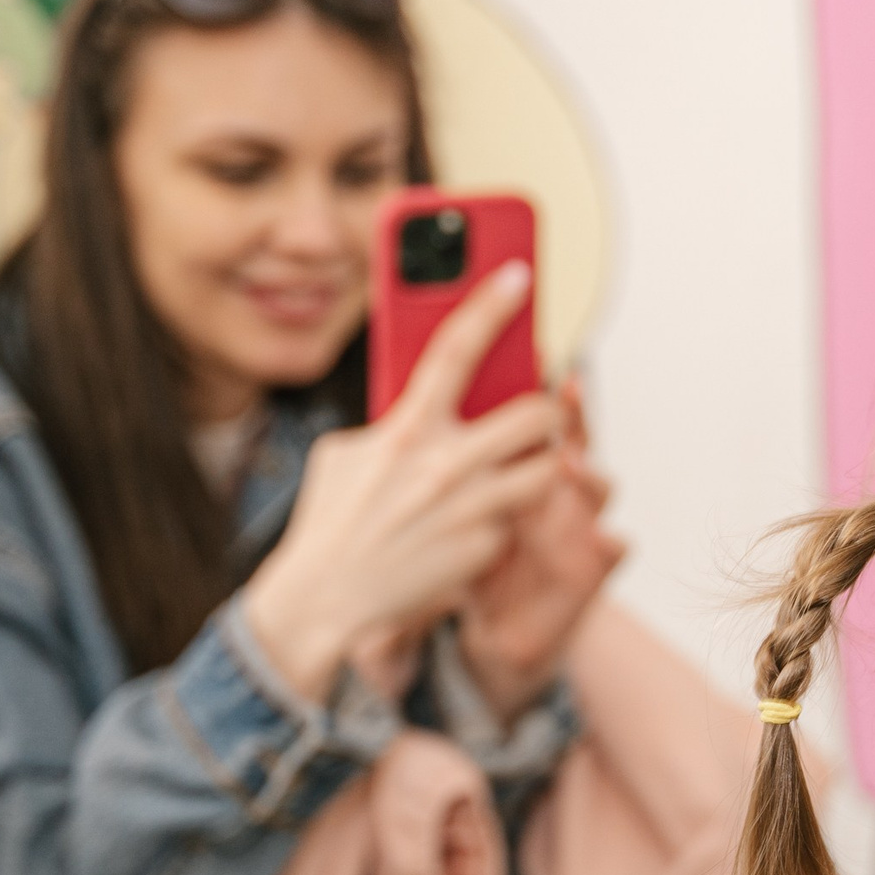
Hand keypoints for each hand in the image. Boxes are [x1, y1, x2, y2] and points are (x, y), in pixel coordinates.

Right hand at [241, 263, 563, 702]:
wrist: (325, 601)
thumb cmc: (333, 523)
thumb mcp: (345, 456)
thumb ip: (391, 424)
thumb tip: (424, 401)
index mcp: (406, 430)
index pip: (454, 349)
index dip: (489, 305)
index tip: (518, 274)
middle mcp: (446, 465)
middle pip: (535, 416)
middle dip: (549, 411)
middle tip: (540, 411)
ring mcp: (471, 510)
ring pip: (546, 469)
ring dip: (542, 464)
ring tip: (520, 465)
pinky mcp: (485, 549)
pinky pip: (518, 519)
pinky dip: (508, 518)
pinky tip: (475, 527)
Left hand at [458, 379, 627, 725]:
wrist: (494, 629)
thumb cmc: (459, 558)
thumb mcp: (442, 507)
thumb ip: (437, 468)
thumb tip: (403, 425)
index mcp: (518, 467)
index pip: (530, 415)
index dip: (529, 383)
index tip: (528, 354)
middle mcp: (556, 488)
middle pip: (574, 438)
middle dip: (572, 415)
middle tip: (560, 393)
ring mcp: (579, 525)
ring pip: (599, 487)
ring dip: (588, 473)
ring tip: (569, 463)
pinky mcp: (591, 569)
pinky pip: (614, 549)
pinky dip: (611, 543)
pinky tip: (605, 538)